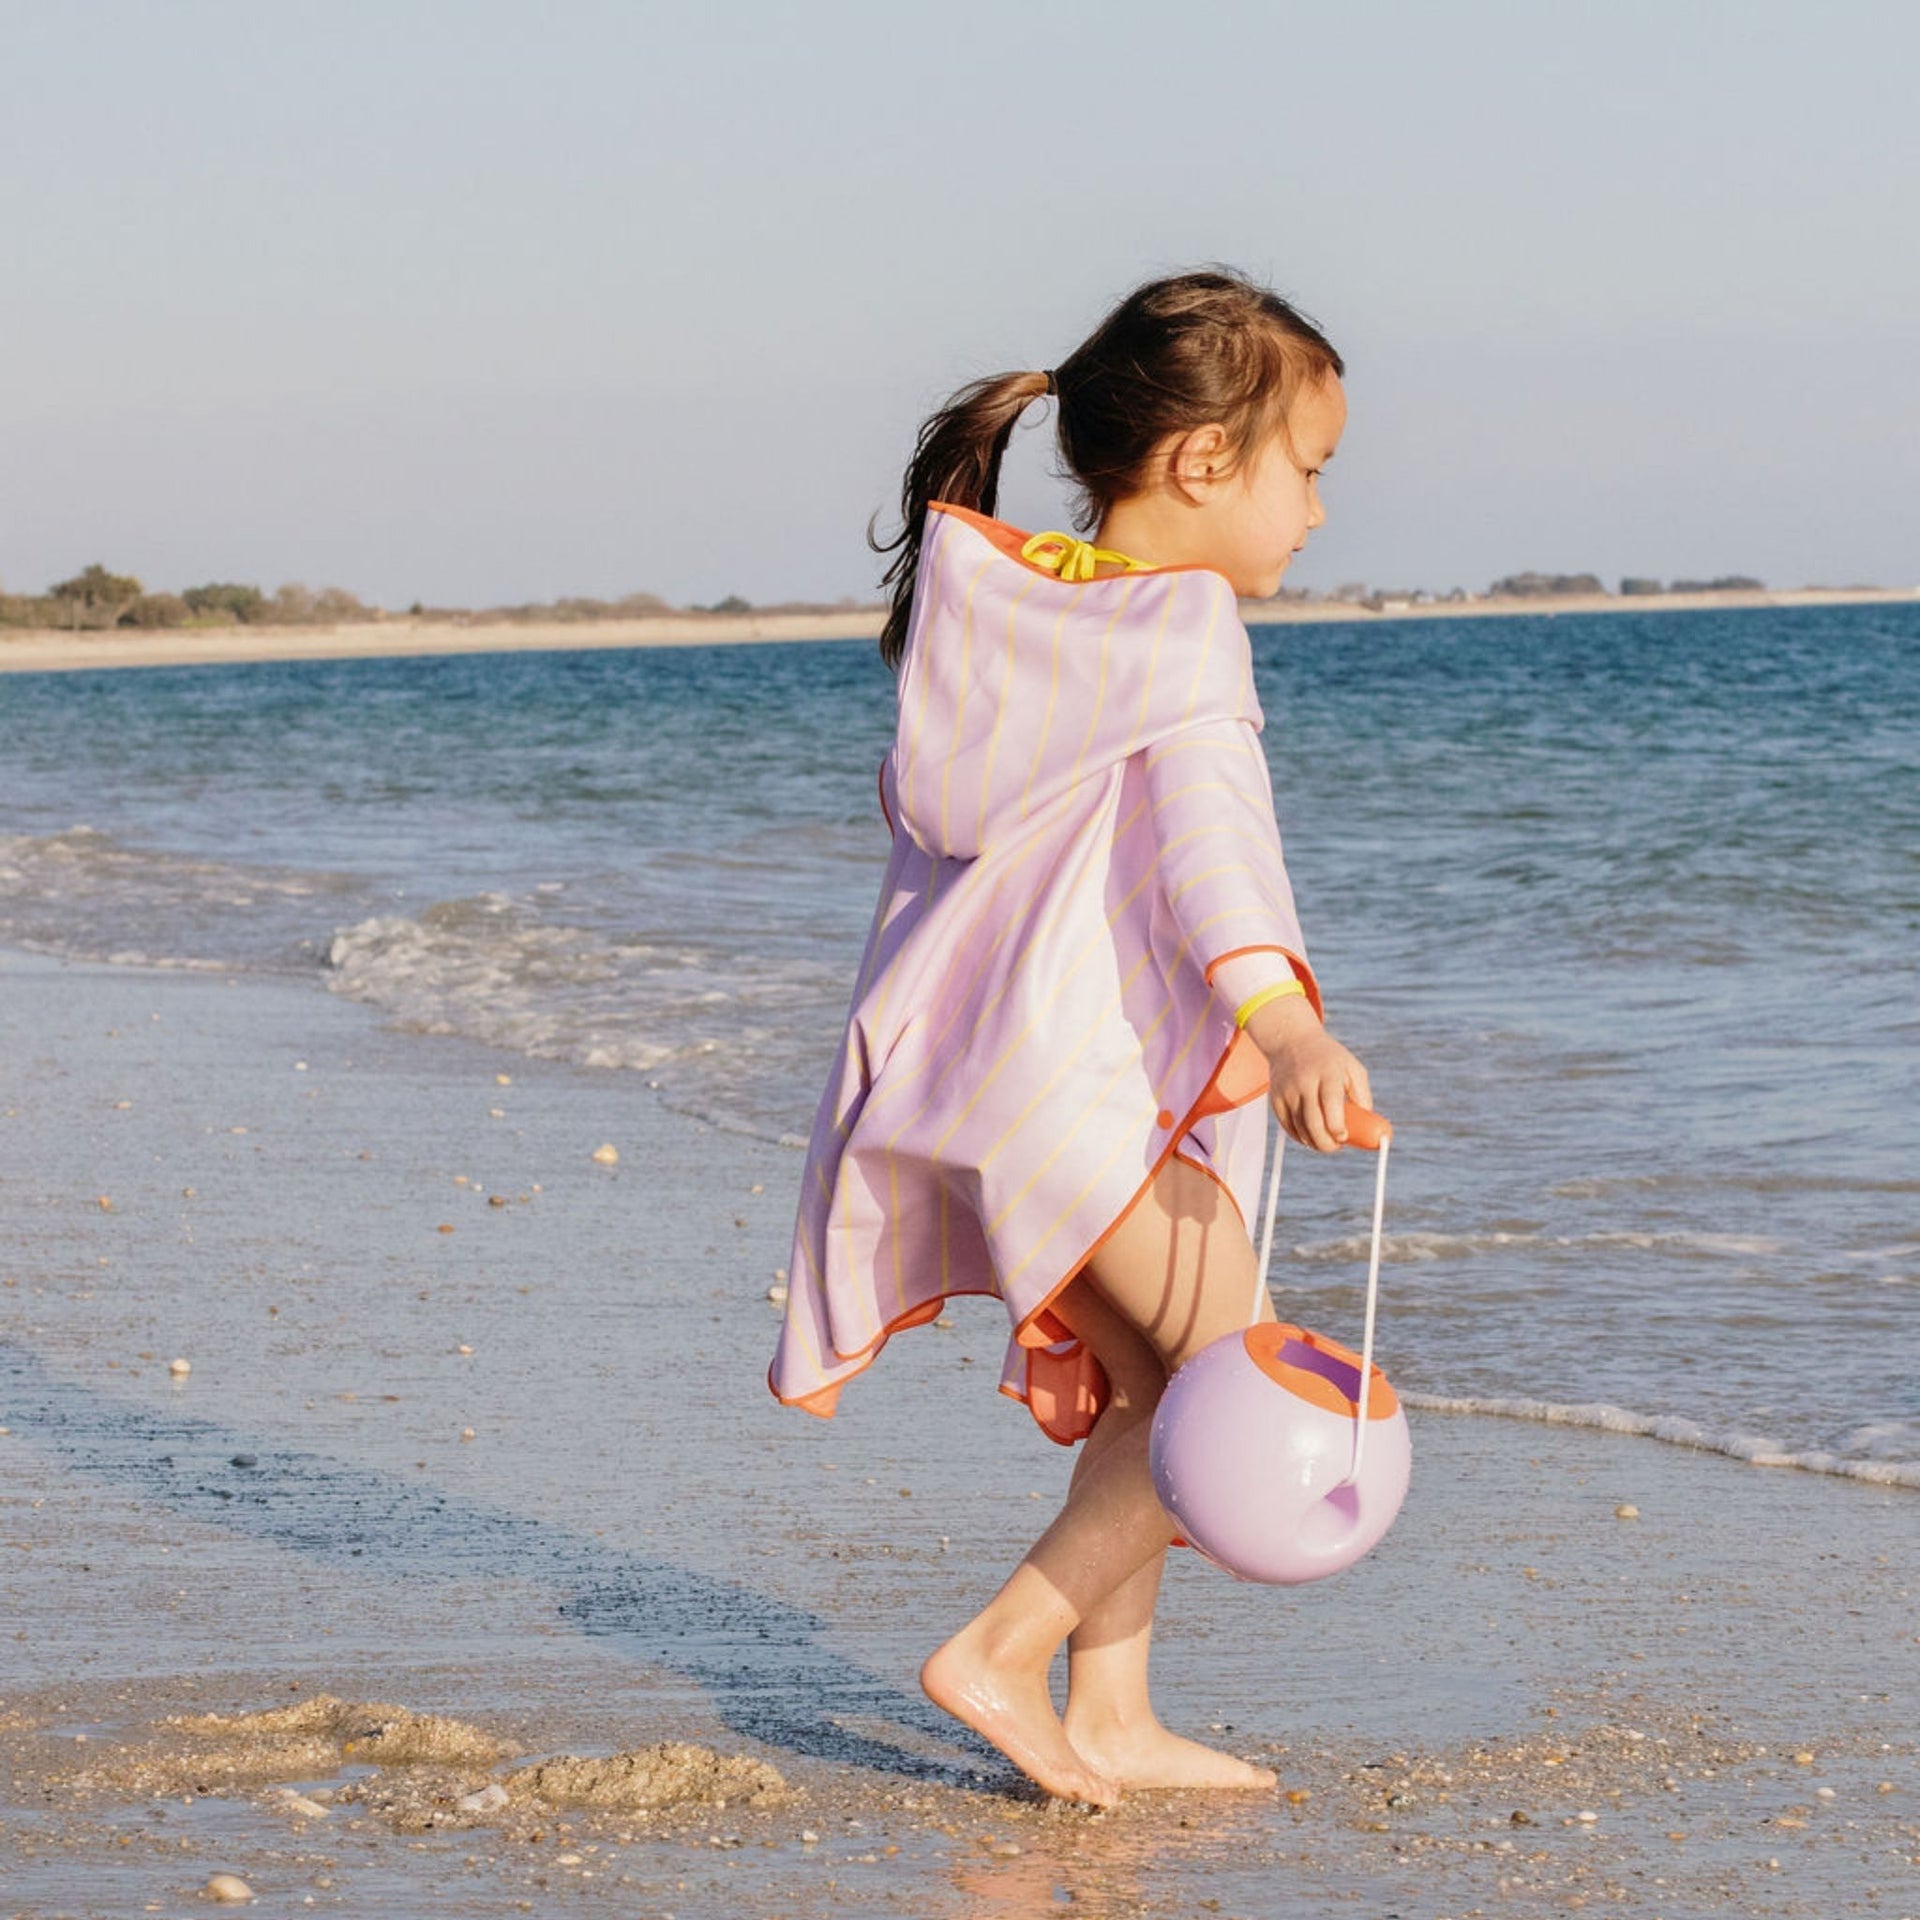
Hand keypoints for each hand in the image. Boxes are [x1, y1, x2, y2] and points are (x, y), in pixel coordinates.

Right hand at [1244, 993, 1372, 1153]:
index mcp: (1327, 1073)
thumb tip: (1366, 1126)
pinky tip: (1309, 1137)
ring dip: (1313, 1142)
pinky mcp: (1276, 1098)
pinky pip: (1287, 1126)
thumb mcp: (1352, 1069)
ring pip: (1299, 1128)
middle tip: (1335, 1146)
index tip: (1343, 1138)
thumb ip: (1362, 1096)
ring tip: (1325, 1142)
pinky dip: (1299, 1137)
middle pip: (1312, 1121)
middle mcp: (1304, 1082)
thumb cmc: (1330, 1060)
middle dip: (1325, 1143)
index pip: (1330, 1104)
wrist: (1292, 1041)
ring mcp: (1287, 1091)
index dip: (1337, 1126)